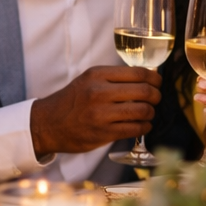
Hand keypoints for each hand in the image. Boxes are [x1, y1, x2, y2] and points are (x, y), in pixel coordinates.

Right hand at [31, 66, 160, 155]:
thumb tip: (145, 79)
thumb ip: (113, 78)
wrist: (48, 124)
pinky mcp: (103, 133)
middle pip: (144, 91)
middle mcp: (99, 92)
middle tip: (156, 98)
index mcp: (97, 75)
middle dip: (156, 96)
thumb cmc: (72, 101)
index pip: (137, 73)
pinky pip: (134, 128)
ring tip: (148, 113)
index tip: (157, 82)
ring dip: (151, 112)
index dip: (154, 78)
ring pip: (142, 111)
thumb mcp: (88, 80)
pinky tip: (143, 125)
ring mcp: (101, 114)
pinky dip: (144, 127)